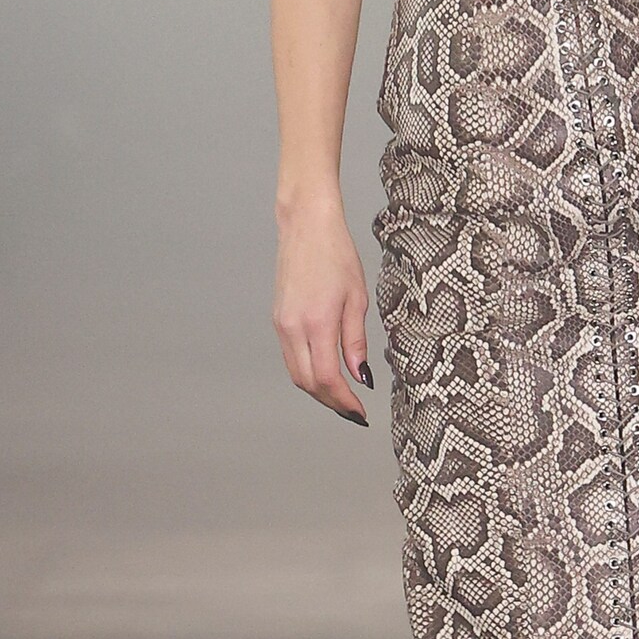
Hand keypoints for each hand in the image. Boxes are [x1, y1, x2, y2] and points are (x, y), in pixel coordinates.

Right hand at [274, 201, 375, 425]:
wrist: (306, 226)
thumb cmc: (336, 255)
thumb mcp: (358, 299)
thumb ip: (356, 342)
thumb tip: (360, 376)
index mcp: (317, 322)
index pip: (327, 378)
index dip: (344, 401)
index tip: (360, 412)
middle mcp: (293, 327)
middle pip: (307, 383)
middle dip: (330, 402)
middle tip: (353, 411)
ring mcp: (281, 324)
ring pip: (296, 373)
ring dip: (317, 390)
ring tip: (341, 397)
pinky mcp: (278, 319)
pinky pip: (290, 357)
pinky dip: (307, 372)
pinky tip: (325, 372)